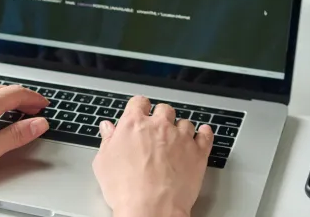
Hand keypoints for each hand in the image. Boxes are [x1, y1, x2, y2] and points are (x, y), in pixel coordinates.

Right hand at [92, 96, 212, 216]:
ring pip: (185, 122)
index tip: (141, 111)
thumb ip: (107, 141)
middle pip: (164, 110)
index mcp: (134, 125)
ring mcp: (180, 138)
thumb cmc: (126, 189)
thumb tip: (108, 129)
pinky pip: (206, 135)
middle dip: (161, 117)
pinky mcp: (198, 153)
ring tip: (177, 139)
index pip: (139, 103)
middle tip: (158, 128)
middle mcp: (159, 127)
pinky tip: (203, 133)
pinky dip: (205, 133)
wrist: (150, 208)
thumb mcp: (103, 163)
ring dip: (181, 128)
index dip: (139, 106)